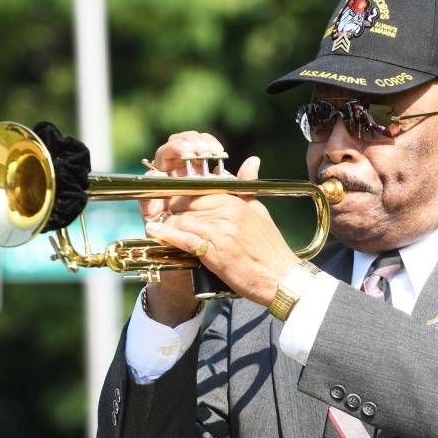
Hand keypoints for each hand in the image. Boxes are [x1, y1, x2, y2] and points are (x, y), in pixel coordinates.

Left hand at [143, 131, 299, 306]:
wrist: (281, 277)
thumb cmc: (270, 248)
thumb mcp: (260, 211)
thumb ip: (247, 187)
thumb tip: (252, 160)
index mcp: (236, 200)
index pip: (198, 189)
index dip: (182, 196)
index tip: (173, 202)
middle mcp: (227, 212)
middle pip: (186, 203)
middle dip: (172, 210)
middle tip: (163, 215)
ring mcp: (221, 231)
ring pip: (182, 220)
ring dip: (168, 224)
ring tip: (157, 228)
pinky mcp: (215, 251)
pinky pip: (184, 238)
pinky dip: (167, 234)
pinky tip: (155, 231)